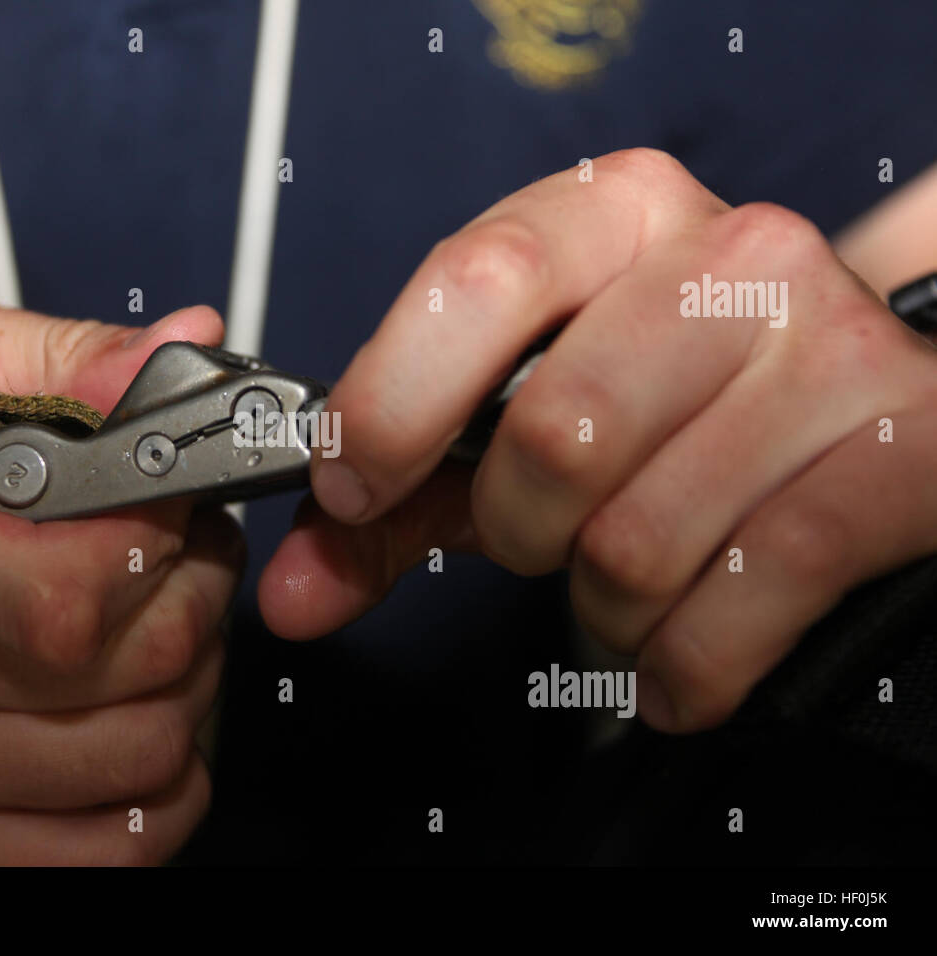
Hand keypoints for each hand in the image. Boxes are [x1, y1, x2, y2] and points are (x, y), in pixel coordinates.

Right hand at [0, 284, 241, 863]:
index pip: (75, 590)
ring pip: (152, 757)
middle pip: (139, 672)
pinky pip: (124, 847)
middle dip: (197, 599)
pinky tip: (125, 717)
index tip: (169, 506)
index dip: (165, 539)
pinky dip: (163, 783)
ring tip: (150, 632)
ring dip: (191, 686)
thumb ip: (65, 357)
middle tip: (175, 558)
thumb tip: (186, 346)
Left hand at [259, 148, 936, 731]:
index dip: (390, 401)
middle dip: (515, 528)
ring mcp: (829, 350)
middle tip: (538, 534)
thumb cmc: (667, 395)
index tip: (353, 487)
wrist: (860, 388)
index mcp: (615, 213)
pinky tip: (677, 653)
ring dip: (600, 607)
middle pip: (550, 437)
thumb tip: (295, 590)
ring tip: (625, 583)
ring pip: (633, 542)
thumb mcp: (520, 411)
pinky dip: (679, 665)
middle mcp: (730, 257)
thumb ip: (401, 493)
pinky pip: (737, 606)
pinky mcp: (904, 457)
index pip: (477, 280)